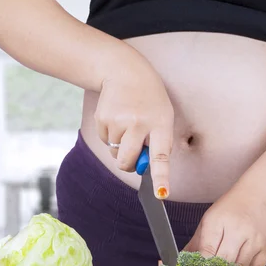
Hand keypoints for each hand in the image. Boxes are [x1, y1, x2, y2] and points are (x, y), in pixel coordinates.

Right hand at [95, 69, 173, 198]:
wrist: (125, 72)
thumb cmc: (150, 101)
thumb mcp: (163, 117)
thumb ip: (157, 144)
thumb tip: (141, 168)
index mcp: (160, 124)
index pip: (160, 156)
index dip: (161, 177)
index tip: (161, 193)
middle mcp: (139, 123)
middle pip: (127, 161)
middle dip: (128, 164)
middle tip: (133, 153)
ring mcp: (119, 121)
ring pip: (114, 152)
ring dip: (120, 145)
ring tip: (127, 122)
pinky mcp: (102, 118)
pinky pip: (105, 140)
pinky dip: (110, 135)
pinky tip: (117, 117)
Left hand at [184, 189, 265, 265]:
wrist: (257, 200)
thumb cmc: (228, 211)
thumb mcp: (208, 221)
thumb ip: (195, 244)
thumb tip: (180, 264)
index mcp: (218, 221)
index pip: (208, 249)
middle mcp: (239, 231)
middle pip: (224, 261)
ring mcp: (254, 241)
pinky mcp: (265, 251)